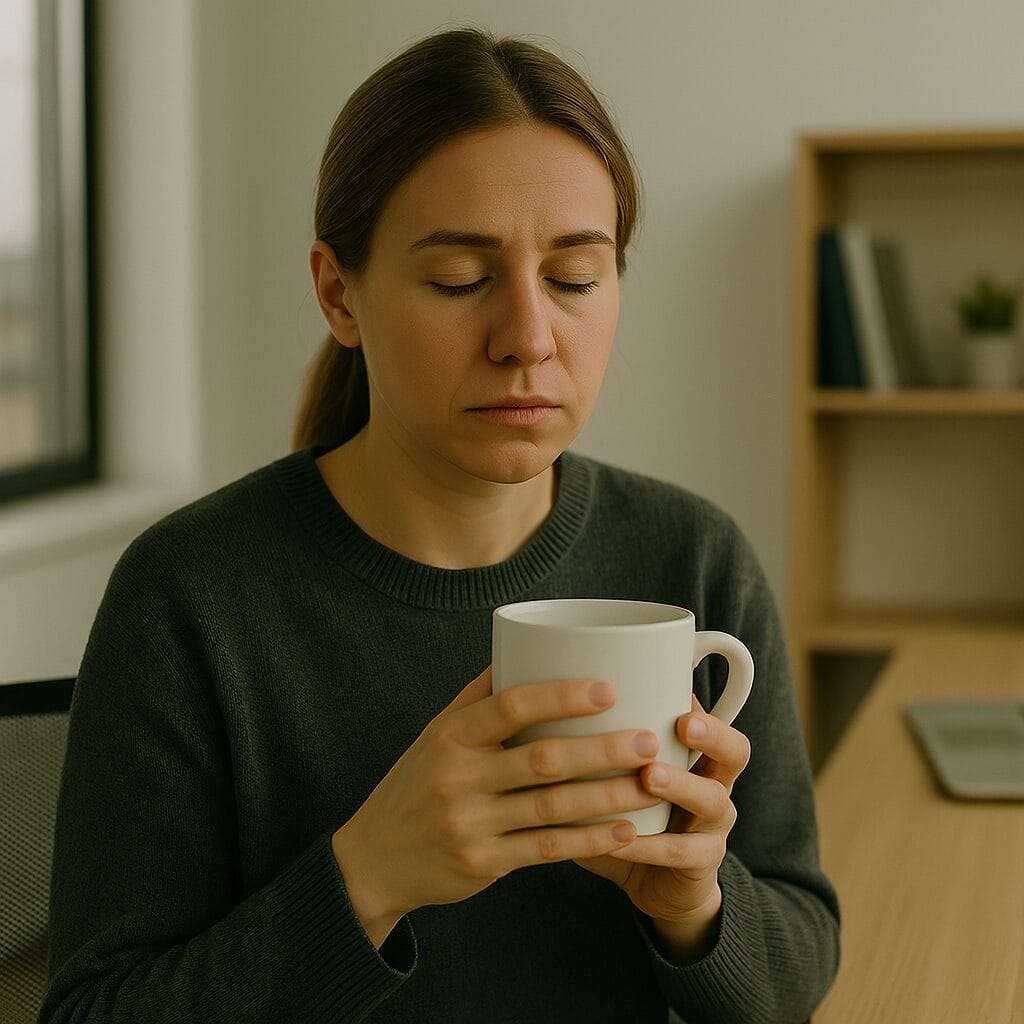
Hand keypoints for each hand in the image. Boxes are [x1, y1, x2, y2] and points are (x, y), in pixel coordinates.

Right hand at [333, 666, 651, 937]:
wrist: (373, 859)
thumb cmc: (417, 784)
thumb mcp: (436, 735)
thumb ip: (479, 697)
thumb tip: (525, 646)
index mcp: (451, 735)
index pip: (511, 706)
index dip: (562, 696)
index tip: (609, 688)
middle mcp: (458, 776)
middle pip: (543, 758)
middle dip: (602, 749)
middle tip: (649, 740)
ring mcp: (470, 823)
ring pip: (553, 807)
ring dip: (608, 796)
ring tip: (650, 783)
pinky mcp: (482, 863)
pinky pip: (547, 850)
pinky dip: (590, 840)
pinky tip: (626, 831)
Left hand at [572, 694, 750, 924]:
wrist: (655, 887)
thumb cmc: (628, 816)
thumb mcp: (616, 777)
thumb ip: (594, 748)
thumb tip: (536, 708)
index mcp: (695, 756)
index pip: (711, 717)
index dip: (698, 702)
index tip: (672, 686)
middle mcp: (714, 784)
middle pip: (736, 752)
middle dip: (714, 734)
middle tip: (683, 724)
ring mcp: (714, 826)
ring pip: (713, 801)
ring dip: (681, 785)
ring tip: (649, 776)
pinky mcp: (703, 864)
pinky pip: (682, 852)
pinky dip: (649, 845)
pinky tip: (620, 839)